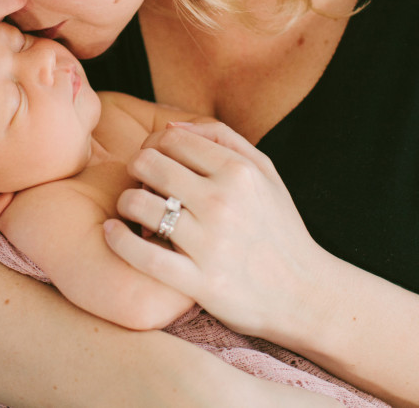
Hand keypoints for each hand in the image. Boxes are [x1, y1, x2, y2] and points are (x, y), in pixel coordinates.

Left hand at [104, 121, 335, 346]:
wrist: (304, 295)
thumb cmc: (279, 230)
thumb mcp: (266, 175)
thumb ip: (224, 140)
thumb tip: (172, 124)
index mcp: (240, 172)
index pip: (173, 138)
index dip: (154, 145)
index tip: (155, 161)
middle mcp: (223, 202)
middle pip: (149, 164)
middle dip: (136, 169)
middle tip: (141, 185)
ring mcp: (210, 243)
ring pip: (139, 204)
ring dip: (126, 204)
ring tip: (131, 211)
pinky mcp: (199, 281)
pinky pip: (142, 255)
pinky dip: (118, 240)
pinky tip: (114, 233)